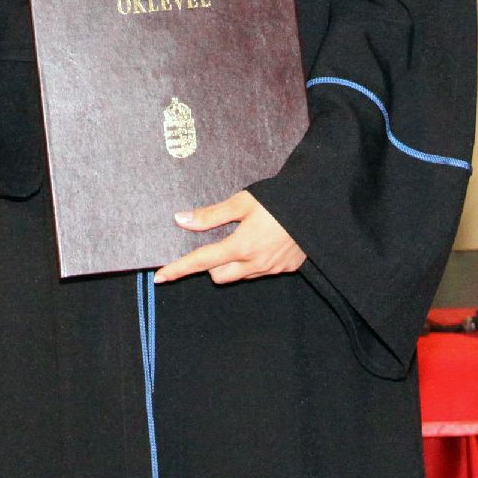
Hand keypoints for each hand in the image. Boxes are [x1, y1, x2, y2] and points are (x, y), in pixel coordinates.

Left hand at [153, 191, 305, 285]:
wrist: (316, 205)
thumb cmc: (278, 200)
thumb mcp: (242, 202)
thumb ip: (211, 215)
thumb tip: (181, 220)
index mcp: (241, 246)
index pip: (202, 261)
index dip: (179, 269)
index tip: (161, 277)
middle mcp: (255, 263)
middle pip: (219, 276)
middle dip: (212, 264)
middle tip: (221, 240)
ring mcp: (272, 269)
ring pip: (239, 275)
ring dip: (233, 263)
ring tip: (245, 237)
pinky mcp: (286, 269)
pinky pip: (260, 271)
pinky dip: (254, 261)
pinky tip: (264, 242)